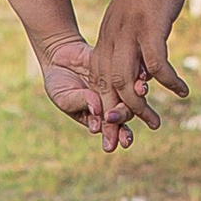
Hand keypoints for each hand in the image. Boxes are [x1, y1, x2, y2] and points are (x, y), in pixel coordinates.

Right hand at [34, 35, 132, 151]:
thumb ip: (81, 103)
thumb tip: (97, 110)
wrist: (59, 56)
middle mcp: (110, 103)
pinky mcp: (118, 69)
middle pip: (123, 115)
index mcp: (97, 116)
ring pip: (131, 96)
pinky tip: (141, 81)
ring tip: (140, 95)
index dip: (115, 136)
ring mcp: (115, 86)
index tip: (118, 143)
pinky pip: (130, 75)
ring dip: (138, 99)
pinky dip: (138, 79)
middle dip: (125, 121)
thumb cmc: (59, 83)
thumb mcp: (65, 97)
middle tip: (123, 127)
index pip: (110, 129)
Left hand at [91, 0, 187, 128]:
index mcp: (106, 39)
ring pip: (127, 81)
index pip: (100, 80)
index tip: (115, 128)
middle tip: (133, 135)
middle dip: (120, 115)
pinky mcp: (149, 28)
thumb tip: (140, 73)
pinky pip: (156, 64)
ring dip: (141, 106)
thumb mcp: (131, 21)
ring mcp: (129, 34)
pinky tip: (181, 91)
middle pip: (109, 86)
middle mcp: (112, 39)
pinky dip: (168, 82)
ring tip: (156, 123)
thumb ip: (129, 46)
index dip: (106, 106)